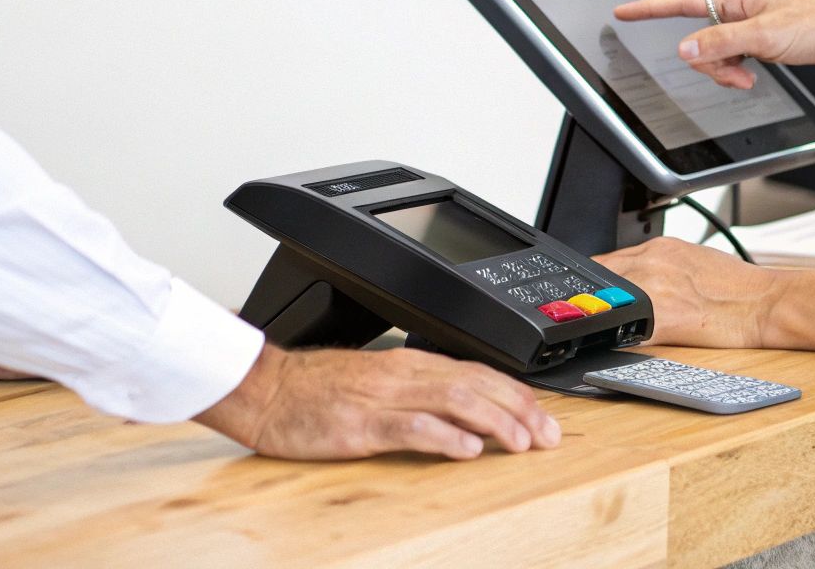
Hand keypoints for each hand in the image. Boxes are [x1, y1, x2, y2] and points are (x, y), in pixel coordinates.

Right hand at [195, 345, 560, 460]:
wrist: (267, 390)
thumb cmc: (317, 391)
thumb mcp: (378, 384)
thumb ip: (419, 394)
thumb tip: (467, 415)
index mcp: (410, 364)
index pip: (479, 373)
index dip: (519, 396)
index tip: (545, 420)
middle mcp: (404, 375)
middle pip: (477, 385)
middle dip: (520, 410)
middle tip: (548, 437)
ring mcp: (383, 398)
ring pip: (454, 401)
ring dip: (494, 422)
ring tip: (520, 443)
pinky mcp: (360, 424)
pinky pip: (410, 426)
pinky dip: (444, 437)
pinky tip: (467, 450)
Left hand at [593, 237, 787, 348]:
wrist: (765, 304)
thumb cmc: (739, 287)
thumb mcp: (693, 260)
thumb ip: (660, 266)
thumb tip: (638, 278)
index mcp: (660, 248)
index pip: (608, 261)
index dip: (598, 283)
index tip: (593, 296)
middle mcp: (652, 262)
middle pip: (601, 279)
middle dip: (598, 300)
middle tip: (599, 315)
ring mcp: (654, 288)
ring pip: (609, 303)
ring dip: (608, 318)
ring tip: (613, 330)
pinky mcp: (662, 317)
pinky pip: (627, 330)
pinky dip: (620, 339)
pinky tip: (622, 346)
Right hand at [613, 0, 814, 88]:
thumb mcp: (765, 37)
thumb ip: (721, 44)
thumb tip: (685, 48)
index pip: (682, 1)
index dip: (649, 8)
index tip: (624, 11)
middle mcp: (741, 5)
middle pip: (700, 37)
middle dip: (712, 63)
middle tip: (737, 76)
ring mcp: (752, 22)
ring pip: (718, 51)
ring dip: (728, 70)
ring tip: (751, 78)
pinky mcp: (765, 38)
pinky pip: (736, 56)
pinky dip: (740, 70)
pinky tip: (757, 74)